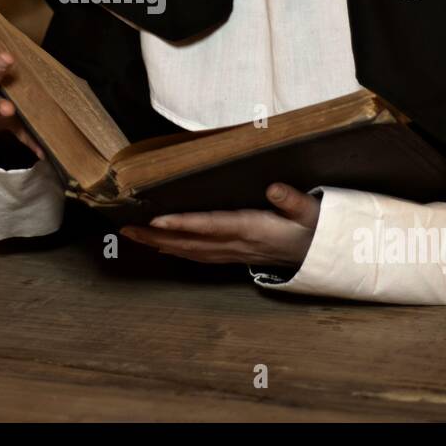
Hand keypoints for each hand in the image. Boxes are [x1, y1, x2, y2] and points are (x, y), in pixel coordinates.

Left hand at [119, 184, 319, 267]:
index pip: (211, 226)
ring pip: (188, 251)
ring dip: (158, 244)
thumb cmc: (311, 227)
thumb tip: (274, 189)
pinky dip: (174, 251)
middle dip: (155, 236)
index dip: (183, 224)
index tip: (157, 220)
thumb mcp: (309, 211)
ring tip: (131, 235)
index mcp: (251, 229)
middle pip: (189, 241)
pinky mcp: (231, 255)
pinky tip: (158, 246)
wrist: (320, 254)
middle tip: (125, 228)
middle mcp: (235, 244)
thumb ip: (293, 200)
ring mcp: (231, 253)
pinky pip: (197, 256)